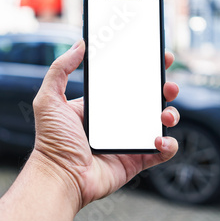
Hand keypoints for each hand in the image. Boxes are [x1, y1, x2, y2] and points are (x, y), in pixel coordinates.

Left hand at [31, 39, 179, 210]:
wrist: (60, 176)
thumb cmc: (51, 141)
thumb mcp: (49, 99)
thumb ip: (60, 69)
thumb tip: (80, 44)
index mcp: (101, 105)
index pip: (127, 82)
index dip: (144, 70)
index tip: (157, 57)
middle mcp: (117, 120)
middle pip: (149, 99)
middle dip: (165, 89)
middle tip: (168, 84)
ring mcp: (129, 140)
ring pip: (160, 122)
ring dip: (170, 114)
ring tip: (165, 114)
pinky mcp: (136, 160)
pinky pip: (162, 151)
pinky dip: (169, 144)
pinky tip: (159, 140)